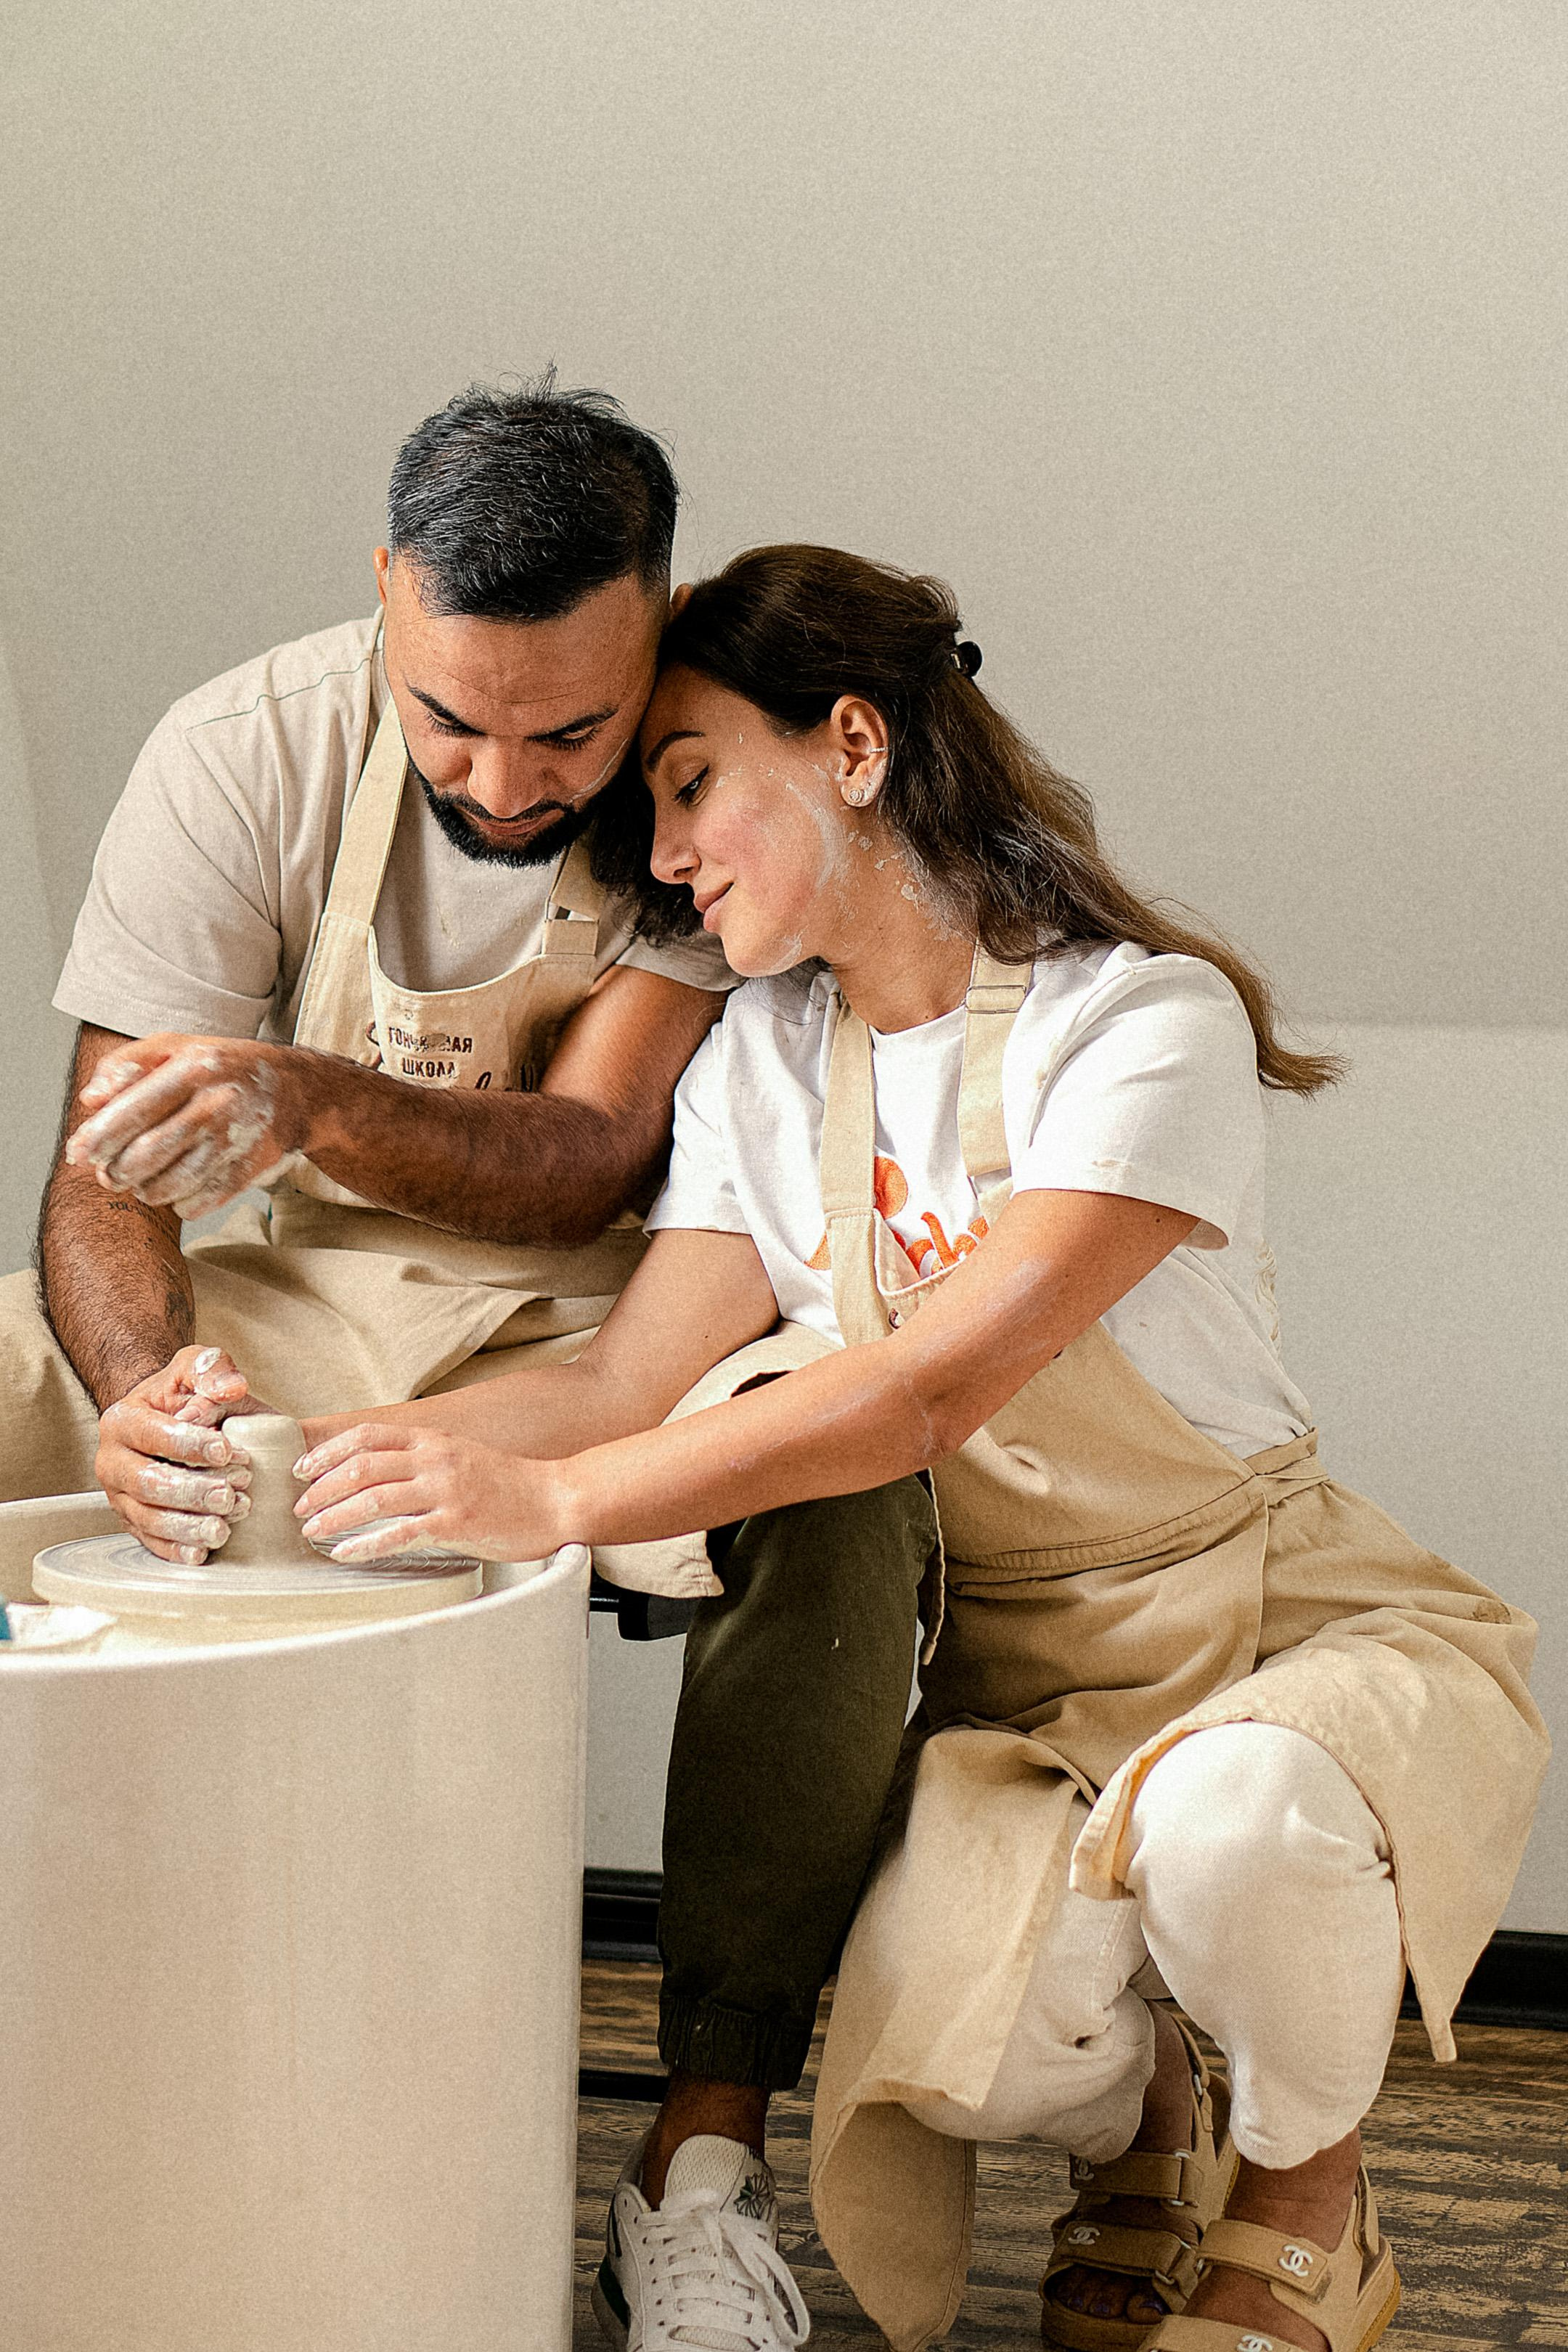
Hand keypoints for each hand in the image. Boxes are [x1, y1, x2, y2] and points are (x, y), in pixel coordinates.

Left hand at [66, 1034, 307, 1216]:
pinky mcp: (252, 1170)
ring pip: (169, 1186)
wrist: (298, 1091)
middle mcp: (218, 1103)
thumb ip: (125, 1065)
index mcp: (194, 1067)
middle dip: (115, 1172)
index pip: (131, 1111)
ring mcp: (238, 1140)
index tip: (78, 1153)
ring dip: (144, 1190)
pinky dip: (178, 1203)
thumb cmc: (223, 1067)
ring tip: (140, 1181)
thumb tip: (89, 1100)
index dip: (96, 1138)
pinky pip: (198, 1203)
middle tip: (109, 1174)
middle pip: (145, 1155)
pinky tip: (178, 1187)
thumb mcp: (175, 1048)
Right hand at [96, 1345, 259, 1561]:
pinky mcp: (132, 1522)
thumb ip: (213, 1369)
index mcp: (121, 1421)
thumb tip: (231, 1388)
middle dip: (192, 1492)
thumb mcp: (195, 1368)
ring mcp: (119, 1496)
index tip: (226, 1451)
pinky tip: (201, 1553)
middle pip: (149, 1483)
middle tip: (230, 1495)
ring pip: (148, 1518)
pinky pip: (150, 1541)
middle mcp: (112, 1461)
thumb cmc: (182, 1394)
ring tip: (223, 1527)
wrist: (165, 1419)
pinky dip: (175, 1550)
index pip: (154, 1436)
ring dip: (187, 1526)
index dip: (190, 1445)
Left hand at [294, 1422, 574, 1564]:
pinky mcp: (456, 1522)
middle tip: (300, 1508)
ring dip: (334, 1515)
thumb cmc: (511, 1484)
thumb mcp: (462, 1457)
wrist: (558, 1498)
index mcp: (433, 1440)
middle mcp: (435, 1459)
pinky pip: (400, 1533)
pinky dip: (366, 1545)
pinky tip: (346, 1554)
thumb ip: (424, 1461)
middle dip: (321, 1487)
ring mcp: (445, 1490)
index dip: (328, 1452)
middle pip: (361, 1465)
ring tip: (312, 1532)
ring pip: (373, 1498)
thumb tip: (382, 1476)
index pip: (367, 1435)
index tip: (303, 1470)